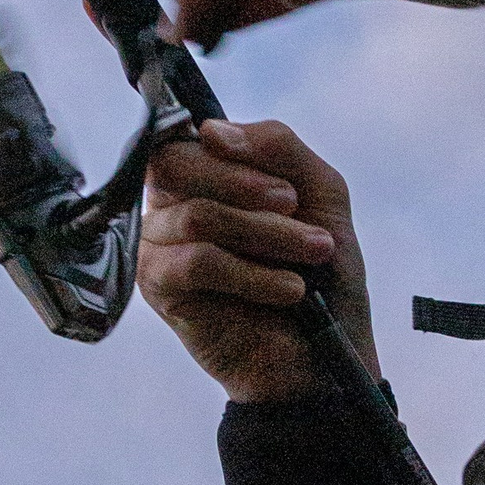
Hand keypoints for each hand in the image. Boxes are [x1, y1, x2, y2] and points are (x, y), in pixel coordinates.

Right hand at [138, 117, 376, 401]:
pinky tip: (287, 291)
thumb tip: (212, 131)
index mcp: (205, 174)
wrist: (325, 353)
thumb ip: (277, 145)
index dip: (233, 152)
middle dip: (248, 187)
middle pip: (177, 163)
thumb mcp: (321, 192)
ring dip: (267, 235)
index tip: (287, 189)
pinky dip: (250, 274)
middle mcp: (172, 203)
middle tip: (295, 208)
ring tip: (310, 257)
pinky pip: (196, 262)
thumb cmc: (321, 272)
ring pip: (198, 214)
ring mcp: (159, 245)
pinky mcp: (159, 287)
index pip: (189, 136)